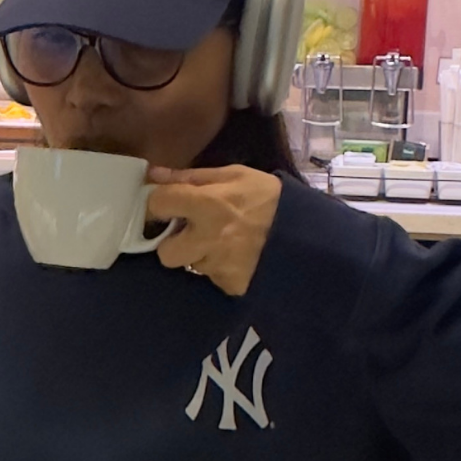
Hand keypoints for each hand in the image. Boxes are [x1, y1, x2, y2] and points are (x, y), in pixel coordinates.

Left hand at [146, 164, 282, 295]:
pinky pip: (212, 278)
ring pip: (191, 266)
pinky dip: (218, 268)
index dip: (158, 204)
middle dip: (174, 245)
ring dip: (200, 255)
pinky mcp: (230, 285)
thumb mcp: (234, 175)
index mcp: (207, 205)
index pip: (159, 204)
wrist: (305, 233)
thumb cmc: (268, 198)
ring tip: (222, 242)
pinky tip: (234, 256)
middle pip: (166, 254)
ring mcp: (219, 266)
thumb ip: (191, 177)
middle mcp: (208, 239)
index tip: (166, 206)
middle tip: (190, 234)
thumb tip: (154, 174)